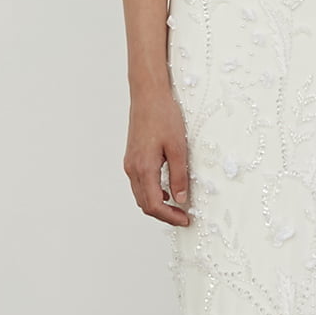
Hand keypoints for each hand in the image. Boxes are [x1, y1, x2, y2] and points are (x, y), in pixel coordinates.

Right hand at [124, 90, 191, 225]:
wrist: (148, 95)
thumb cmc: (163, 116)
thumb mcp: (178, 147)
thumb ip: (179, 175)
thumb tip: (180, 199)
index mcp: (144, 168)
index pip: (154, 205)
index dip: (170, 217)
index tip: (185, 219)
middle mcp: (132, 169)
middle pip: (145, 204)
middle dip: (164, 215)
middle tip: (183, 216)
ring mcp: (130, 163)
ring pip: (140, 195)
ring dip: (157, 205)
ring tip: (177, 206)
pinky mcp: (131, 158)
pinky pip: (139, 184)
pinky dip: (151, 193)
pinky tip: (166, 190)